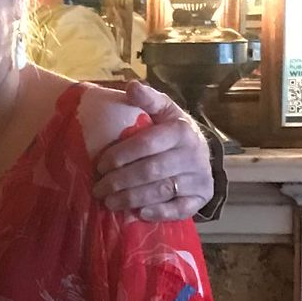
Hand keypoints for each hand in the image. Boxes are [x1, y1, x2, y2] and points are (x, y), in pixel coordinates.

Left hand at [91, 81, 213, 219]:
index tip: (100, 165)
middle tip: (98, 189)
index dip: (121, 155)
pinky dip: (158, 213)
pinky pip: (179, 209)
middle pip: (151, 171)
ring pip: (161, 191)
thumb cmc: (174, 131)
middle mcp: (194, 154)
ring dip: (132, 198)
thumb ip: (148, 100)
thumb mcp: (164, 110)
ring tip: (109, 202)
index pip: (147, 144)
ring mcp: (199, 178)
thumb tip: (132, 87)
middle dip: (120, 181)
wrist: (202, 151)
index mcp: (182, 130)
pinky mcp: (201, 197)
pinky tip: (139, 213)